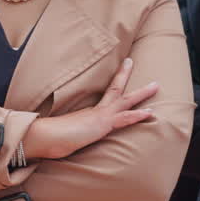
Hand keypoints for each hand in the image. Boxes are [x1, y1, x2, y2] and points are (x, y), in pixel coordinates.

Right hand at [24, 57, 158, 159]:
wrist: (43, 137)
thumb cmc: (50, 138)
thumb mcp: (64, 135)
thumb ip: (69, 134)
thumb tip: (64, 138)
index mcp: (87, 114)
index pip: (104, 98)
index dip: (113, 88)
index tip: (118, 77)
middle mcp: (94, 111)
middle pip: (114, 88)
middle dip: (124, 75)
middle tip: (130, 61)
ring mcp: (98, 116)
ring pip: (124, 99)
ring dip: (141, 93)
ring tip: (156, 85)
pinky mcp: (100, 124)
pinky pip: (123, 118)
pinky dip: (137, 115)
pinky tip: (150, 112)